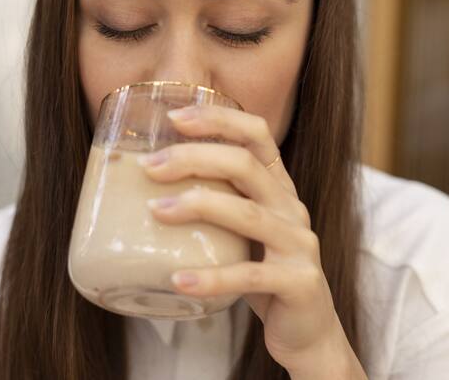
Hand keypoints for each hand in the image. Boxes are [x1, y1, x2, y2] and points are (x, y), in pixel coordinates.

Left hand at [138, 104, 358, 374]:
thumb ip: (214, 206)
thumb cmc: (262, 275)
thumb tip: (141, 187)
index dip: (218, 119)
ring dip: (197, 207)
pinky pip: (251, 276)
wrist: (308, 331)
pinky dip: (212, 277)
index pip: (257, 135)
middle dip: (195, 158)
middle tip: (149, 167)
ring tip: (154, 211)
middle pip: (246, 166)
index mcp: (279, 188)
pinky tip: (178, 280)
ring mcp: (299, 245)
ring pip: (248, 215)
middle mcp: (292, 208)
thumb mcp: (242, 233)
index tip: (174, 117)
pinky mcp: (299, 283)